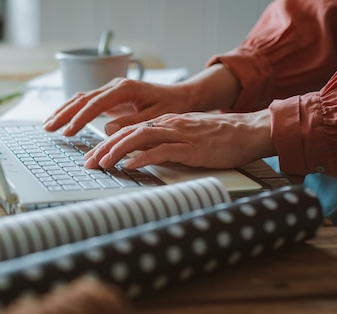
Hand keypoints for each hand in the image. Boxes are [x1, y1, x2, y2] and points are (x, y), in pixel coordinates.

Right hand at [43, 77, 190, 136]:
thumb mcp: (155, 118)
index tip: (69, 132)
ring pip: (81, 98)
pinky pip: (86, 102)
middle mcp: (115, 86)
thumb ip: (132, 123)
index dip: (81, 119)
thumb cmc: (171, 107)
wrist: (181, 96)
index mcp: (125, 89)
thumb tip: (107, 130)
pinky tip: (61, 119)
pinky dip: (72, 110)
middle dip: (64, 114)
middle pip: (82, 98)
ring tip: (48, 124)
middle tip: (48, 128)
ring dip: (64, 111)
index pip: (96, 104)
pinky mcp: (110, 97)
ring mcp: (111, 90)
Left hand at [84, 109, 274, 169]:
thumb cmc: (219, 138)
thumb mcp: (185, 139)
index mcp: (165, 123)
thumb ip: (163, 145)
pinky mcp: (191, 147)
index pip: (128, 131)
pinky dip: (143, 158)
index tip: (92, 157)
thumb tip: (141, 157)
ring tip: (102, 163)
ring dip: (117, 151)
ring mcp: (179, 134)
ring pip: (139, 138)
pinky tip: (130, 165)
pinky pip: (162, 150)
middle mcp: (168, 125)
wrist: (248, 131)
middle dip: (104, 148)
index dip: (107, 144)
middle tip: (88, 164)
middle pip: (127, 133)